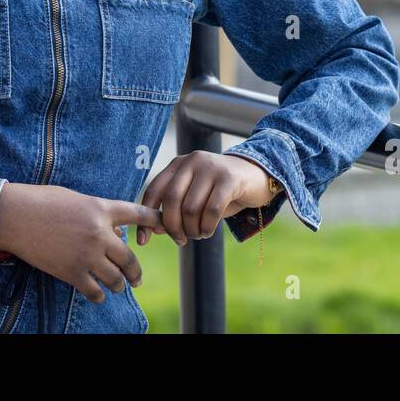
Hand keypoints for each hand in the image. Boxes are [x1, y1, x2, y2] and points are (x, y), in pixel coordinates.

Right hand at [0, 183, 163, 303]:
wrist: (16, 215)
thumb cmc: (42, 201)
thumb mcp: (76, 198)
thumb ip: (97, 212)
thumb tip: (110, 229)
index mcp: (101, 208)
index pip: (138, 214)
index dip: (155, 220)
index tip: (165, 226)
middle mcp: (100, 232)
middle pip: (130, 258)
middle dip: (136, 272)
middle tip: (137, 278)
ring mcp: (87, 254)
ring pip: (116, 278)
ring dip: (119, 285)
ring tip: (118, 286)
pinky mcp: (72, 272)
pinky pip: (94, 291)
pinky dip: (99, 295)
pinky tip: (98, 295)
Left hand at [136, 152, 275, 247]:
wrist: (256, 176)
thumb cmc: (219, 191)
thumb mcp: (194, 197)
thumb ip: (174, 209)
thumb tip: (155, 228)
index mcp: (178, 164)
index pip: (154, 190)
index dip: (146, 217)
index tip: (144, 240)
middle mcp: (192, 161)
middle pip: (172, 200)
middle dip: (173, 227)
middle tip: (180, 240)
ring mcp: (211, 168)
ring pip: (191, 208)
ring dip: (192, 230)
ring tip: (198, 234)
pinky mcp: (229, 178)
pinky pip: (212, 210)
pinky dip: (207, 227)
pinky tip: (208, 231)